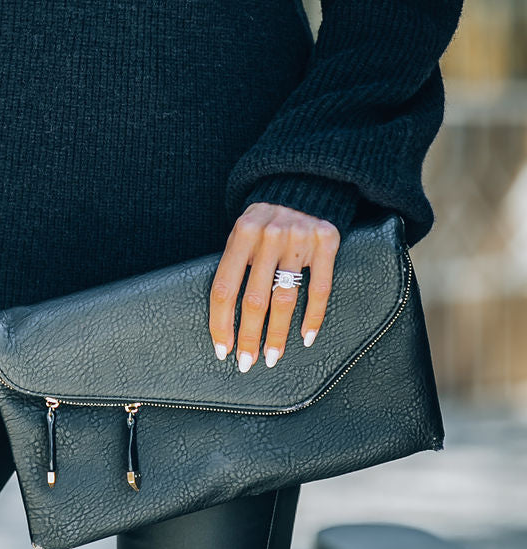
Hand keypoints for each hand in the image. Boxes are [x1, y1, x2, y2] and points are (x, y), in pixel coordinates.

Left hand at [208, 202, 340, 371]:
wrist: (303, 186)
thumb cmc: (265, 220)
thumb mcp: (242, 232)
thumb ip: (235, 263)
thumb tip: (221, 316)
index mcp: (241, 233)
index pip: (224, 286)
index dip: (220, 322)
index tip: (221, 349)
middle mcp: (268, 235)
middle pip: (254, 299)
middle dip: (248, 336)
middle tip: (246, 362)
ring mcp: (299, 238)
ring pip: (285, 299)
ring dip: (277, 334)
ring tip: (272, 357)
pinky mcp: (326, 242)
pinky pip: (320, 289)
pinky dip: (313, 317)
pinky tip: (305, 337)